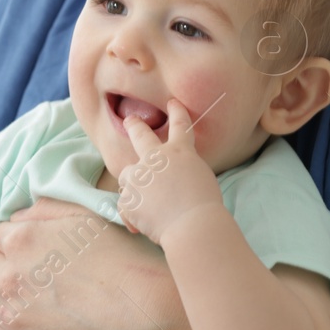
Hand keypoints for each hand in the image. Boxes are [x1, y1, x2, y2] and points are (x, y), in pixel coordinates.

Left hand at [0, 197, 187, 329]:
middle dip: (1, 262)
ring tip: (3, 287)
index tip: (29, 246)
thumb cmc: (125, 263)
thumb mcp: (89, 218)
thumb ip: (47, 209)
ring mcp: (13, 312)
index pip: (2, 233)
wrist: (146, 316)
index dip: (17, 238)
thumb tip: (20, 212)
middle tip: (22, 267)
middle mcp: (10, 275)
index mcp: (24, 238)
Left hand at [117, 100, 223, 246]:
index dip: (177, 112)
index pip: (180, 126)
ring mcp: (139, 177)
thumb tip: (169, 179)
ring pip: (126, 175)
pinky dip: (132, 216)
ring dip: (132, 185)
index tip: (172, 103)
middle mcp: (156, 159)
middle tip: (130, 120)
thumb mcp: (200, 179)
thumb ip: (182, 172)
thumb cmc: (205, 207)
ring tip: (144, 201)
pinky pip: (124, 204)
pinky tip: (140, 225)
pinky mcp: (129, 198)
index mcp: (180, 152)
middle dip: (135, 125)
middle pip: (140, 134)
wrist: (193, 226)